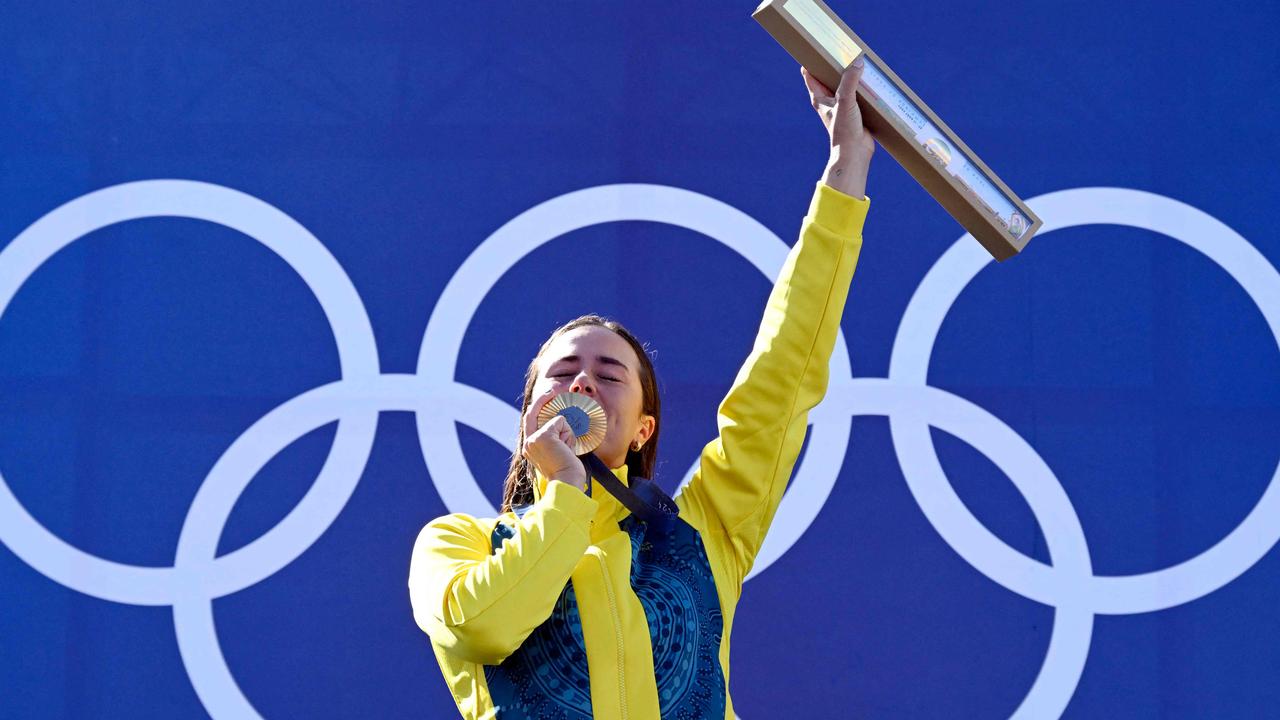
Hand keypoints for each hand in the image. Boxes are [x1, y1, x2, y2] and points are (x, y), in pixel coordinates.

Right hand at [522, 391, 587, 491]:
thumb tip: (561, 421)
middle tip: (553, 388)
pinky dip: (569, 434)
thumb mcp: (557, 452)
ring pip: (555, 420)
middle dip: (544, 397)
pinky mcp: (543, 435)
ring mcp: (534, 438)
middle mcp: (527, 442)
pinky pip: (562, 422)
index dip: (538, 406)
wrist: (567, 482)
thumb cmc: (566, 471)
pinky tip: (567, 448)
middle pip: (532, 411)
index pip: (530, 421)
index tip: (548, 395)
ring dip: (566, 433)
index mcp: (529, 447)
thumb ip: (554, 438)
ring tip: (566, 450)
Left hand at [802, 59, 874, 198]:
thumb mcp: (845, 101)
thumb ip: (850, 81)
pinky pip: (858, 96)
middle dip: (834, 66)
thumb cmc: (844, 130)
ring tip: (859, 63)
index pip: (810, 76)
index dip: (812, 62)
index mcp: (820, 99)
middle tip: (841, 51)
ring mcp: (842, 108)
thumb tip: (858, 62)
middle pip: (828, 79)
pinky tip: (871, 82)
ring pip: (845, 87)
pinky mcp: (855, 113)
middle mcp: (829, 102)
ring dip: (851, 77)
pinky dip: (863, 89)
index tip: (817, 49)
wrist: (854, 153)